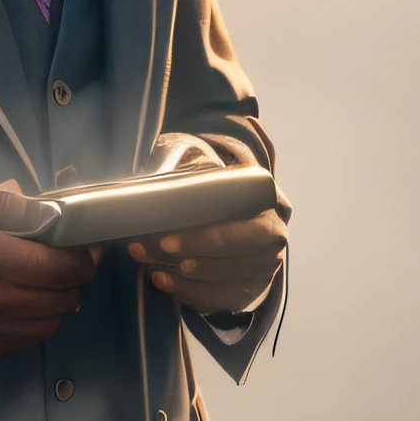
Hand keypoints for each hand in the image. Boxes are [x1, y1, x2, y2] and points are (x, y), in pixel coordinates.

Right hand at [0, 174, 101, 364]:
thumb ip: (2, 202)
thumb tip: (49, 215)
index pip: (57, 268)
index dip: (82, 259)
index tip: (86, 249)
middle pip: (57, 300)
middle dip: (73, 281)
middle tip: (69, 264)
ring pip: (44, 326)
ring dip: (54, 305)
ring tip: (45, 286)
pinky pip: (17, 344)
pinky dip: (29, 325)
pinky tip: (18, 306)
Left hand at [128, 133, 289, 318]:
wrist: (247, 231)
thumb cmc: (228, 197)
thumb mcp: (236, 172)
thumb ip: (240, 152)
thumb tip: (252, 121)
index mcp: (267, 208)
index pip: (240, 228)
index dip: (206, 236)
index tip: (166, 234)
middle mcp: (272, 241)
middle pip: (231, 255)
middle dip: (190, 252)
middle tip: (152, 248)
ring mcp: (261, 270)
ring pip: (222, 279)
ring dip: (181, 274)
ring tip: (148, 263)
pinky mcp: (247, 292)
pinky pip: (217, 299)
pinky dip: (187, 293)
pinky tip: (161, 281)